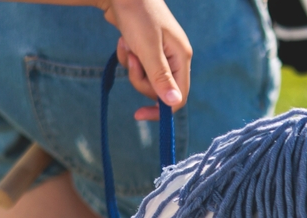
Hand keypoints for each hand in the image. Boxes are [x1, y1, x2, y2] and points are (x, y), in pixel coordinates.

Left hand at [100, 0, 192, 119]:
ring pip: (147, 79)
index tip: (139, 114)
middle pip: (159, 89)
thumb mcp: (148, 48)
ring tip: (126, 45)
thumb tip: (174, 103)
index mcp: (182, 58)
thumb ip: (161, 77)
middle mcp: (175, 59)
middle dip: (140, 79)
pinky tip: (124, 42)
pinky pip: (139, 67)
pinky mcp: (148, 50)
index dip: (161, 109)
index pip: (178, 96)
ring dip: (132, 67)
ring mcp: (162, 54)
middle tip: (131, 59)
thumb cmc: (137, 15)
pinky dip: (128, 58)